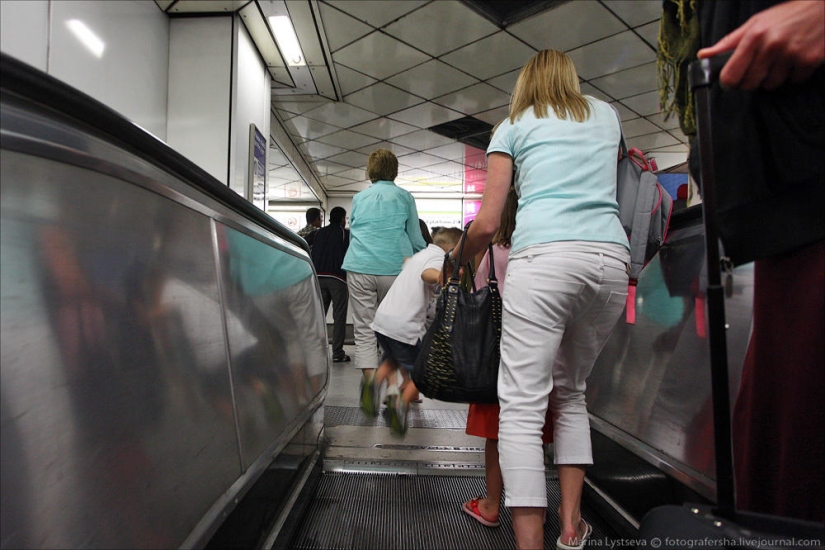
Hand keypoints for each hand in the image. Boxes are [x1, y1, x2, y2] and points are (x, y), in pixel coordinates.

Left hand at [697, 0, 824, 89]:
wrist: (824, 7)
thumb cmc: (788, 15)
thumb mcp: (756, 23)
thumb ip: (729, 42)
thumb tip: (704, 55)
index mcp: (754, 36)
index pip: (731, 75)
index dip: (729, 82)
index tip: (732, 82)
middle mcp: (771, 45)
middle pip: (750, 84)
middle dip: (752, 80)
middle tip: (760, 68)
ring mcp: (791, 54)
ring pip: (771, 84)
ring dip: (774, 77)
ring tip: (781, 60)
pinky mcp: (809, 60)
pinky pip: (794, 81)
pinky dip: (795, 74)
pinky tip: (797, 59)